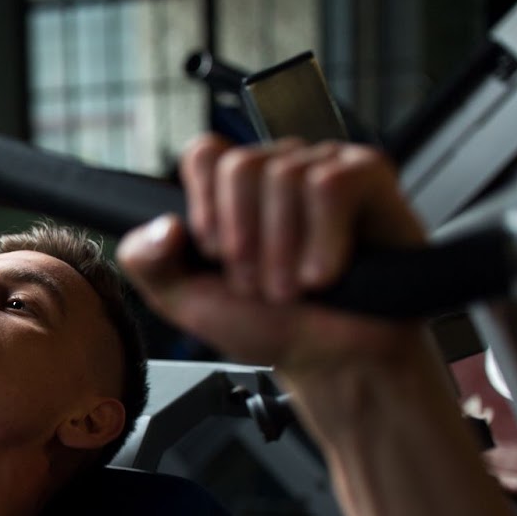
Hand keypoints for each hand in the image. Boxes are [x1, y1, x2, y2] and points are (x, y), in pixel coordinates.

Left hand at [116, 135, 427, 373]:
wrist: (330, 360)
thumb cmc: (269, 327)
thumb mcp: (186, 301)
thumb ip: (147, 262)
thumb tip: (163, 225)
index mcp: (234, 189)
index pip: (205, 154)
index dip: (206, 208)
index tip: (216, 254)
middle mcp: (279, 169)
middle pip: (241, 166)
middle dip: (244, 241)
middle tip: (259, 284)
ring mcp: (325, 167)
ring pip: (285, 177)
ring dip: (283, 250)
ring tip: (295, 286)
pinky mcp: (369, 176)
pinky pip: (331, 185)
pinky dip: (323, 239)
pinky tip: (326, 272)